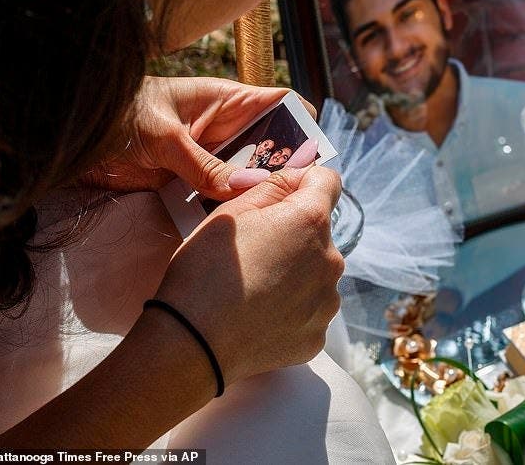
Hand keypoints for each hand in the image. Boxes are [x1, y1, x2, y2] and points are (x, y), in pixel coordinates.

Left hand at [82, 76, 315, 198]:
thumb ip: (204, 165)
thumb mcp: (165, 136)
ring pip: (246, 176)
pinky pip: (218, 197)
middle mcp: (224, 129)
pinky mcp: (189, 182)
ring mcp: (207, 157)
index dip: (303, 126)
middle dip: (284, 171)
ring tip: (271, 221)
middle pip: (270, 147)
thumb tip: (246, 190)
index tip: (313, 159)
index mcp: (226, 101)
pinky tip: (236, 229)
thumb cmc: (120, 115)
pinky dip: (226, 211)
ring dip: (255, 195)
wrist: (72, 137)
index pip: (280, 105)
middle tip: (295, 201)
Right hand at [153, 166, 342, 385]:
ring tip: (255, 286)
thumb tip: (296, 180)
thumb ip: (272, 187)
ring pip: (316, 272)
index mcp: (311, 222)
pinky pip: (310, 309)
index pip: (328, 182)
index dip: (302, 183)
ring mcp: (327, 302)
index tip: (278, 196)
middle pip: (320, 232)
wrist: (193, 343)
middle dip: (293, 233)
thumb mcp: (230, 212)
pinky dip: (291, 307)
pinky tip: (260, 313)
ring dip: (295, 271)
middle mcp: (331, 260)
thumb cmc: (205, 271)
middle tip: (254, 250)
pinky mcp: (318, 335)